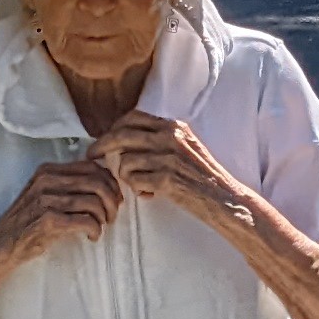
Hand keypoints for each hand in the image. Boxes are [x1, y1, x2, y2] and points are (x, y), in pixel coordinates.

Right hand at [0, 157, 122, 260]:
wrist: (1, 244)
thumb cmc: (28, 222)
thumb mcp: (44, 195)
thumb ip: (68, 185)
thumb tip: (104, 184)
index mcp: (48, 170)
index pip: (92, 167)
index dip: (110, 183)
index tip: (114, 199)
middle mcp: (47, 180)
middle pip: (97, 182)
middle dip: (111, 201)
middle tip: (111, 216)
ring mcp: (46, 199)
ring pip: (94, 201)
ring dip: (104, 217)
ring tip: (100, 227)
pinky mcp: (49, 220)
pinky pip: (86, 220)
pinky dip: (95, 229)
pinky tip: (92, 236)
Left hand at [89, 112, 246, 227]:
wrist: (225, 199)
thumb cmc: (203, 178)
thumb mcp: (185, 148)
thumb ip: (159, 141)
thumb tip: (126, 140)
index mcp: (174, 127)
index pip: (133, 118)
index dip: (113, 129)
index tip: (102, 140)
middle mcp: (171, 137)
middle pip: (122, 135)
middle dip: (102, 146)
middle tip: (92, 157)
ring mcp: (169, 157)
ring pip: (125, 161)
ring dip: (127, 176)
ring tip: (141, 185)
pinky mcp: (167, 178)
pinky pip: (133, 180)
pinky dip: (137, 189)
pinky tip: (149, 194)